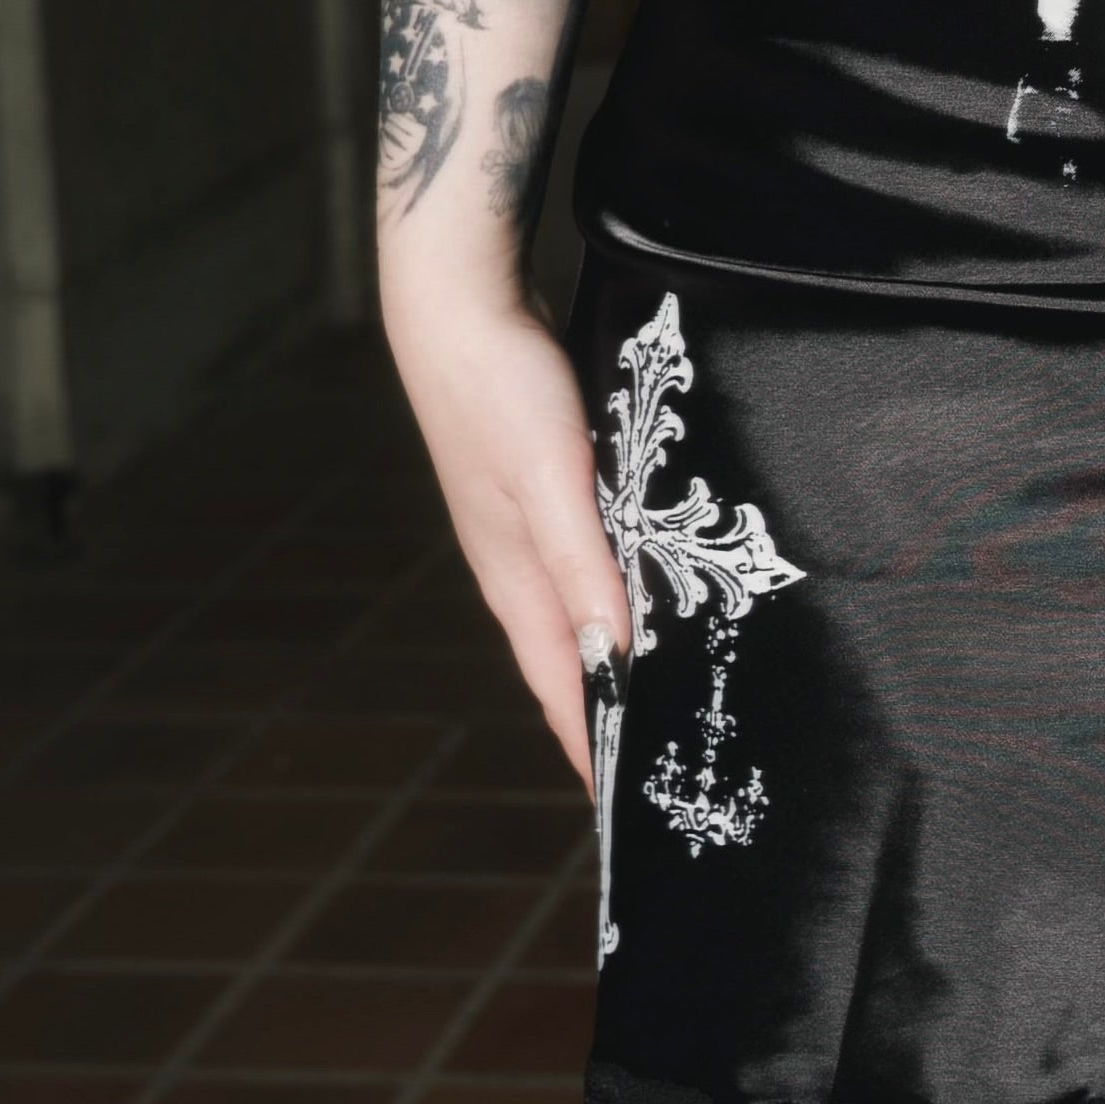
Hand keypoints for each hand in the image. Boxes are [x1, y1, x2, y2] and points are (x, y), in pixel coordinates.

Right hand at [382, 286, 629, 785]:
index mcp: (513, 575)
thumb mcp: (550, 480)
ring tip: (651, 688)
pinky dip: (609, 590)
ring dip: (608, 651)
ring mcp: (520, 523)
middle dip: (602, 710)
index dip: (590, 739)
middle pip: (566, 655)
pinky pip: (580, 559)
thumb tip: (614, 656)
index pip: (562, 681)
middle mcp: (514, 561)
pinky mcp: (535, 483)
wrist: (453, 300)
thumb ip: (582, 568)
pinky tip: (636, 584)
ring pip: (573, 609)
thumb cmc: (498, 386)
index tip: (620, 803)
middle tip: (647, 758)